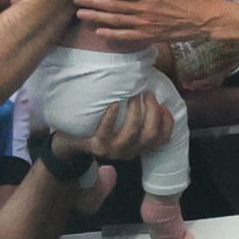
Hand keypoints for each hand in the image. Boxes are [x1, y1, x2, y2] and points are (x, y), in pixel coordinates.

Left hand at [52, 92, 172, 160]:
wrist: (71, 142)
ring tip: (132, 94)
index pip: (162, 138)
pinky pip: (107, 130)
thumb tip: (152, 87)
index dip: (167, 121)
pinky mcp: (95, 145)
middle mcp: (128, 151)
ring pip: (131, 132)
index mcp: (138, 146)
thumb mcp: (122, 126)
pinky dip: (112, 115)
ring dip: (134, 110)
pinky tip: (114, 102)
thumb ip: (138, 114)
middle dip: (152, 111)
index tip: (163, 104)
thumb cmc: (101, 127)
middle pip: (150, 134)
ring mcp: (112, 150)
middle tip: (146, 93)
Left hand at [74, 0, 211, 41]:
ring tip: (80, 14)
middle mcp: (143, 7)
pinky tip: (98, 32)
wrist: (200, 17)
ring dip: (97, 18)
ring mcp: (144, 23)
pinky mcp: (148, 34)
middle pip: (112, 6)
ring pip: (115, 21)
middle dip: (93, 2)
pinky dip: (111, 34)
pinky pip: (126, 35)